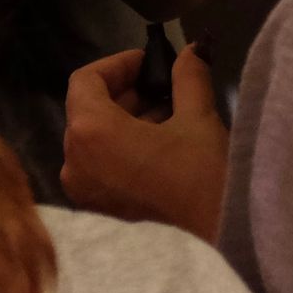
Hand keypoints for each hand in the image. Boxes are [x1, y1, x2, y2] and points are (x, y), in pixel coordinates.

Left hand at [61, 42, 227, 238]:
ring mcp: (83, 190)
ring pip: (96, 138)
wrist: (218, 242)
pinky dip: (124, 146)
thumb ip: (188, 75)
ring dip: (128, 119)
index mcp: (90, 133)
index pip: (85, 80)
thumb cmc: (202, 175)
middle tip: (165, 84)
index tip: (151, 62)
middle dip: (127, 92)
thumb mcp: (197, 117)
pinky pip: (101, 163)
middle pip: (88, 109)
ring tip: (171, 111)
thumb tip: (192, 50)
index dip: (118, 64)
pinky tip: (163, 142)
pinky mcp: (97, 210)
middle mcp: (74, 161)